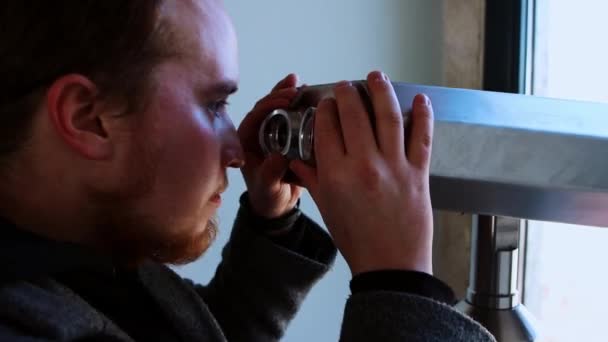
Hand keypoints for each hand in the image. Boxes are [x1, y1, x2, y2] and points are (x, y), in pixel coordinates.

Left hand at [238, 74, 302, 218]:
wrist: (277, 205)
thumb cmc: (267, 197)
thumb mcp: (268, 187)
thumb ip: (271, 174)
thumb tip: (279, 157)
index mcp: (246, 142)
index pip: (254, 116)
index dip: (269, 105)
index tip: (286, 100)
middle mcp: (256, 134)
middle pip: (265, 107)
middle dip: (279, 95)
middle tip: (295, 89)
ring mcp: (270, 133)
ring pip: (276, 107)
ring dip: (285, 93)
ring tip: (298, 81)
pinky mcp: (284, 134)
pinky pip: (288, 115)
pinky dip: (296, 103)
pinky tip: (306, 91)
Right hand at [290, 71, 434, 274]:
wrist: (391, 265)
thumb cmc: (357, 240)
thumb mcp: (327, 209)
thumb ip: (313, 180)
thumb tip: (299, 161)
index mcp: (336, 174)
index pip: (327, 128)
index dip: (326, 110)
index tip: (326, 103)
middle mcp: (364, 164)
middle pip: (354, 114)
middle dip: (348, 93)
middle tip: (346, 85)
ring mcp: (394, 167)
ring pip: (388, 117)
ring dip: (382, 91)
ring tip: (376, 76)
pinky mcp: (418, 173)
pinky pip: (422, 137)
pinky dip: (423, 115)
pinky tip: (420, 99)